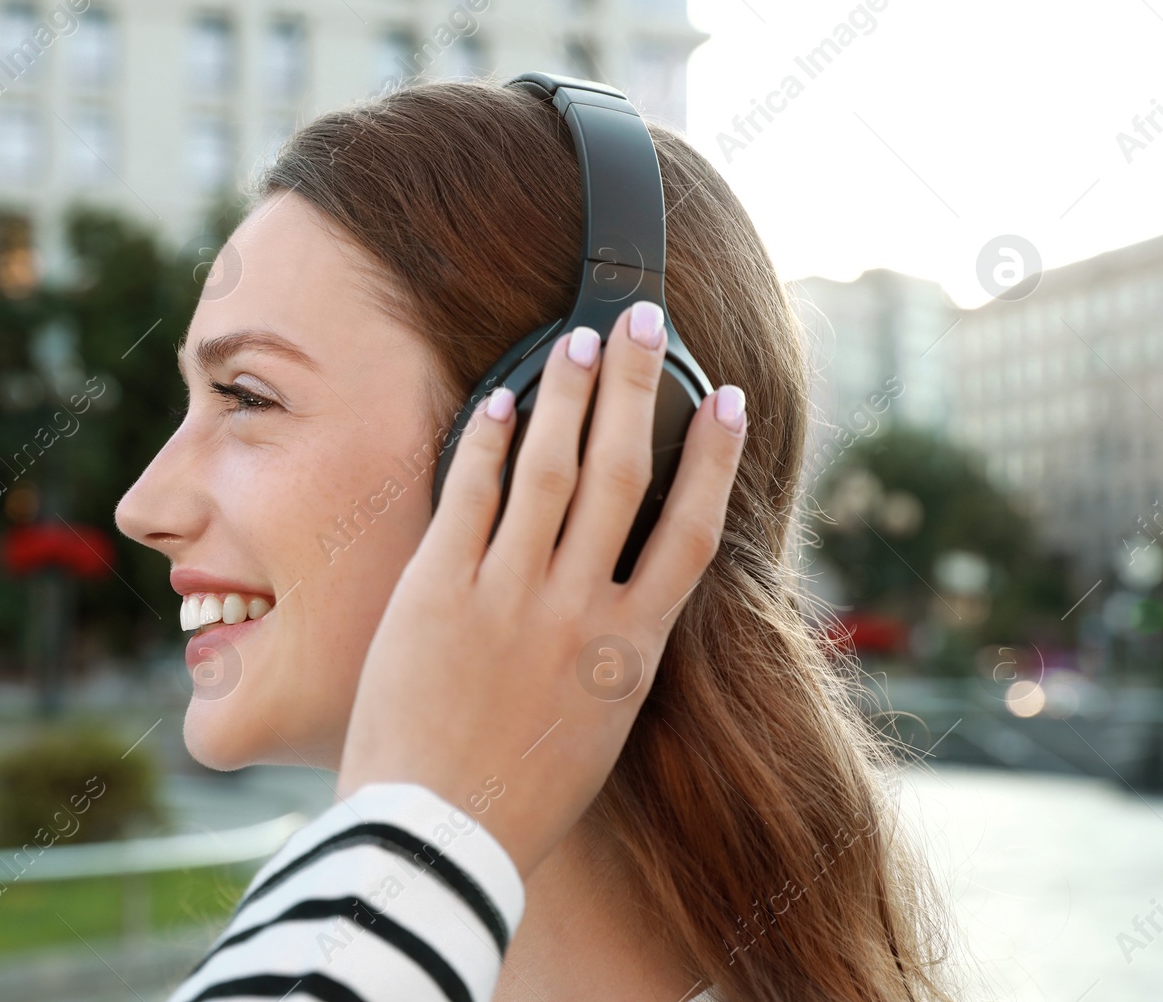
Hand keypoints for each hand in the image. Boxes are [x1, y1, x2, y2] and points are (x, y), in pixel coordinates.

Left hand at [336, 300, 747, 878]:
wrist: (436, 841)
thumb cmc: (517, 801)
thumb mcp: (596, 732)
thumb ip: (612, 661)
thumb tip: (620, 603)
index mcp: (630, 652)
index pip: (691, 532)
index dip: (715, 459)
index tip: (726, 402)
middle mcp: (579, 612)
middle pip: (624, 475)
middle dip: (638, 388)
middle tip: (645, 322)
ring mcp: (509, 597)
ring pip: (552, 470)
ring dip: (569, 393)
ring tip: (580, 338)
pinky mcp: (438, 592)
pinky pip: (471, 497)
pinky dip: (489, 442)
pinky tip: (501, 398)